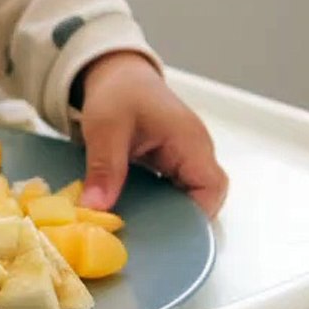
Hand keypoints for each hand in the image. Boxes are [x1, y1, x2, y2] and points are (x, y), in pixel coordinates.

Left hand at [76, 52, 228, 217]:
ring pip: (186, 198)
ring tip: (136, 229)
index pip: (212, 186)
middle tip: (145, 236)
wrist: (115, 72)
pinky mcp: (169, 164)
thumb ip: (104, 167)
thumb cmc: (118, 91)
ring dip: (164, 214)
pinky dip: (154, 204)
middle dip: (177, 220)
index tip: (165, 231)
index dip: (196, 214)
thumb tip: (95, 208)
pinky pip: (170, 192)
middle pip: (203, 198)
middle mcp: (194, 152)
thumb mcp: (106, 127)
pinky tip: (131, 213)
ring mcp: (183, 159)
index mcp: (189, 141)